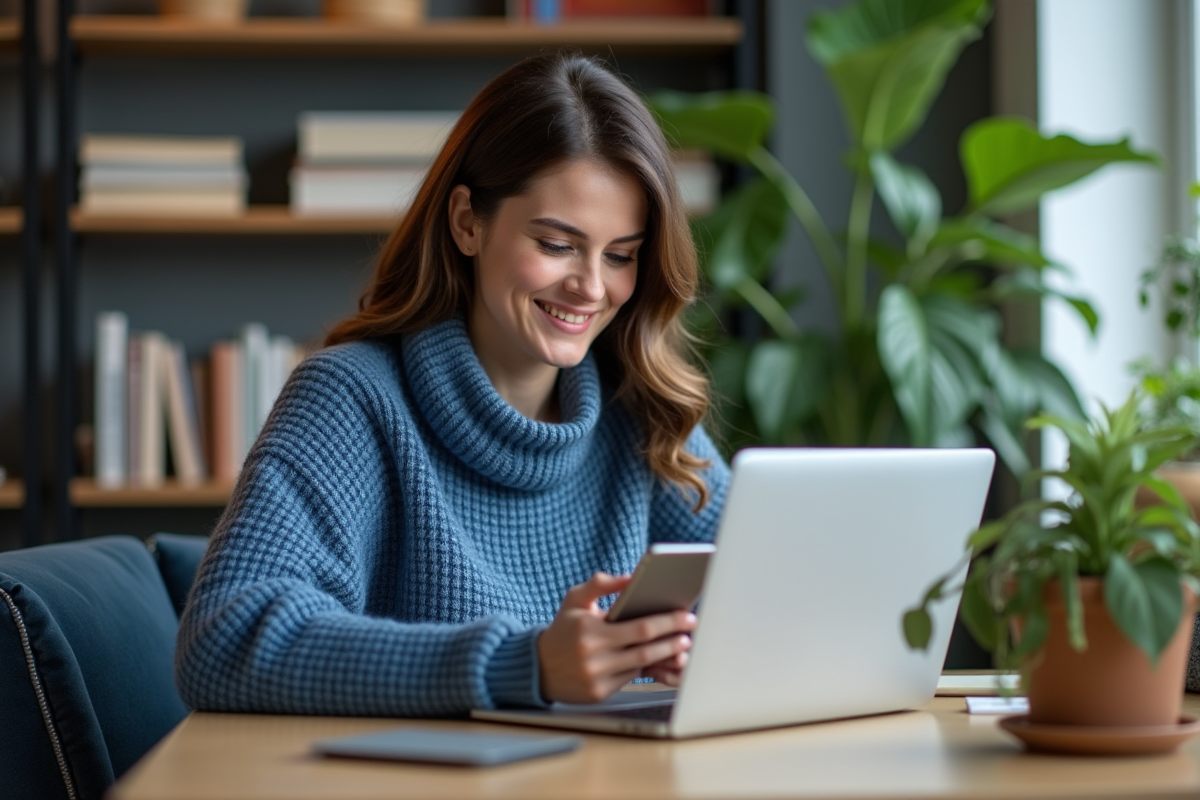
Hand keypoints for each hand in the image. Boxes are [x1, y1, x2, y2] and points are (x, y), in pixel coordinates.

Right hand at [537, 572, 696, 703]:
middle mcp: (594, 656)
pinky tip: (660, 661)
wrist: (538, 666)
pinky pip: (630, 679)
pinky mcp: (599, 693)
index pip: (640, 627)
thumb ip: (601, 583)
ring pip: (641, 666)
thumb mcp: (575, 599)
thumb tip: (631, 578)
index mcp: (591, 630)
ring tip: (681, 647)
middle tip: (690, 634)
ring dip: (664, 657)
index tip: (687, 617)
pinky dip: (646, 669)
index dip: (668, 623)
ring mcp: (597, 677)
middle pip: (646, 650)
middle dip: (673, 641)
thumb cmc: (562, 629)